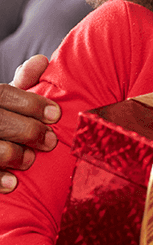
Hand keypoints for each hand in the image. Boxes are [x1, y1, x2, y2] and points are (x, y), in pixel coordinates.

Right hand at [0, 55, 57, 193]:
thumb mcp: (4, 101)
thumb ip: (22, 84)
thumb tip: (42, 61)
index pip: (4, 94)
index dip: (32, 104)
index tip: (56, 115)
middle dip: (30, 132)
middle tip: (50, 142)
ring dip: (15, 156)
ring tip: (29, 160)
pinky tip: (13, 182)